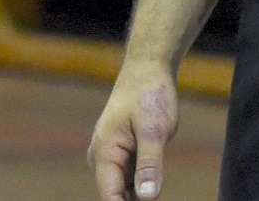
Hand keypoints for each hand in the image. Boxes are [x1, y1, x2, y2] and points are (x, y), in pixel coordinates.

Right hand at [88, 57, 177, 200]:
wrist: (148, 69)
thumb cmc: (150, 94)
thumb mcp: (155, 129)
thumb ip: (150, 163)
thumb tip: (148, 197)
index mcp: (104, 153)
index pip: (110, 197)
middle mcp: (102, 158)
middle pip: (115, 196)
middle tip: (156, 191)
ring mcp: (112, 156)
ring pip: (124, 189)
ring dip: (139, 195)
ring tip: (155, 185)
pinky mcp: (123, 154)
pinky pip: (130, 178)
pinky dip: (142, 184)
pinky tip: (155, 184)